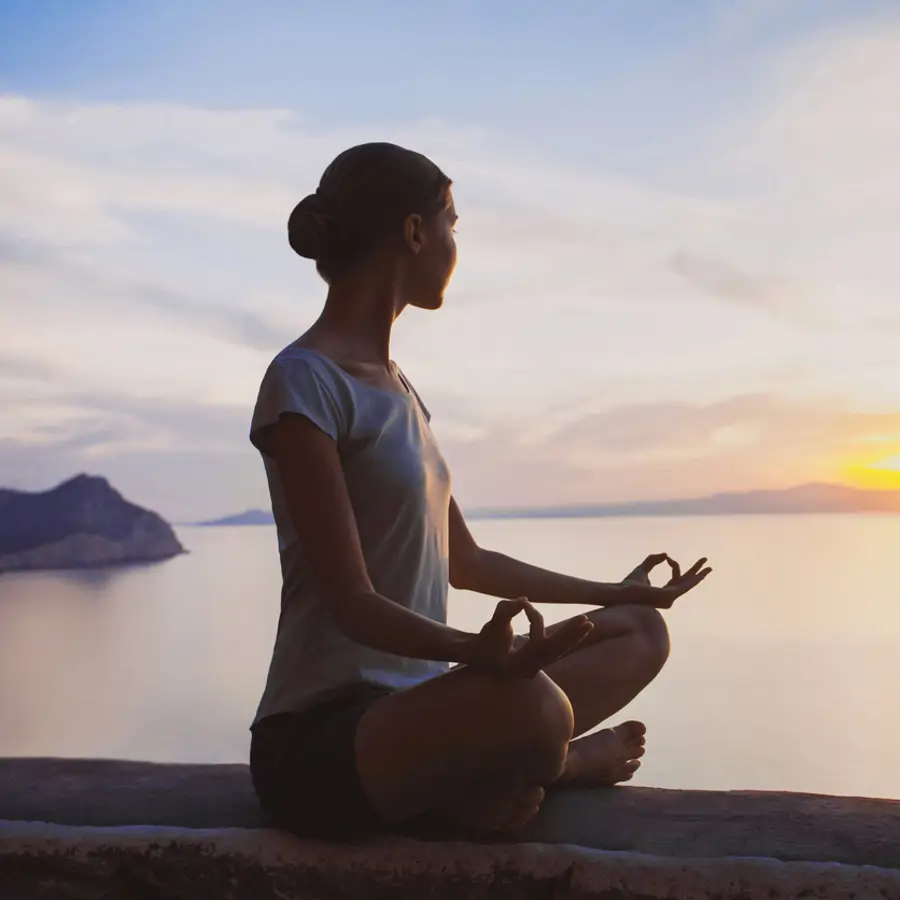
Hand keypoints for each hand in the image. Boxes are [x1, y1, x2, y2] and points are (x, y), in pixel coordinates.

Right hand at [465, 597, 593, 676]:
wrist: (477, 656)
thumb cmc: (484, 641)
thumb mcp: (492, 626)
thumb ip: (505, 611)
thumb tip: (523, 599)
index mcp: (520, 664)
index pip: (538, 642)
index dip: (534, 619)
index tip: (525, 603)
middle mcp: (531, 669)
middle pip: (556, 651)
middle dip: (571, 635)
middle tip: (586, 621)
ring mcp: (535, 667)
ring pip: (559, 652)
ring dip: (573, 637)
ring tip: (588, 624)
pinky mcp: (537, 662)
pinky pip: (555, 651)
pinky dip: (565, 640)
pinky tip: (577, 631)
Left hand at [621, 553, 711, 608]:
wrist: (622, 591)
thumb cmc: (629, 584)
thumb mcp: (642, 568)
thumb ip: (653, 560)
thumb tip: (665, 554)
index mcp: (663, 591)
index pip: (677, 578)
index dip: (674, 565)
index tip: (667, 557)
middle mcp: (669, 596)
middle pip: (687, 583)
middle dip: (697, 573)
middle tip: (708, 565)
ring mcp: (670, 598)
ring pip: (688, 584)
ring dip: (699, 575)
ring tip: (709, 567)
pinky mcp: (669, 596)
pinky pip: (683, 584)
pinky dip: (692, 576)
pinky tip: (700, 571)